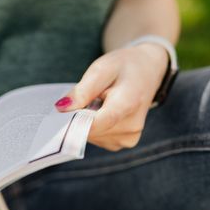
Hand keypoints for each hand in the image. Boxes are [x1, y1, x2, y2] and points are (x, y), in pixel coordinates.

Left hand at [54, 43, 168, 150]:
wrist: (147, 72)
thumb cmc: (123, 67)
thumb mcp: (102, 69)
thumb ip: (83, 90)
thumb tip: (62, 108)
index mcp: (128, 104)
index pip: (96, 124)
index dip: (75, 122)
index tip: (61, 115)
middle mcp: (131, 127)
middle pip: (91, 131)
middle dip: (81, 117)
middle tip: (87, 98)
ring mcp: (128, 138)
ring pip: (92, 136)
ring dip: (88, 121)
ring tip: (100, 103)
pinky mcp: (124, 143)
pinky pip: (98, 138)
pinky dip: (95, 127)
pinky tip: (103, 112)